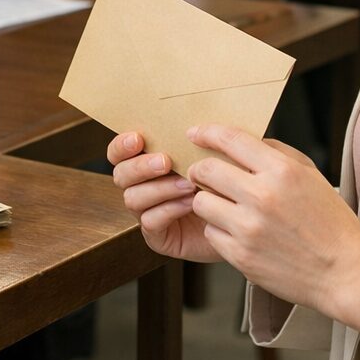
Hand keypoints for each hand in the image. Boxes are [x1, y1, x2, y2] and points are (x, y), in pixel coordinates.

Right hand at [107, 132, 221, 263]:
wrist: (240, 220)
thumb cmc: (224, 183)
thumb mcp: (211, 156)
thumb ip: (195, 141)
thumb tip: (192, 124)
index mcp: (147, 163)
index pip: (118, 153)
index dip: (122, 146)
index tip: (138, 139)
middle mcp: (141, 187)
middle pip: (120, 175)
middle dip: (141, 167)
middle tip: (166, 162)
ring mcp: (146, 212)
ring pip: (133, 198)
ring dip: (160, 188)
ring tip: (187, 185)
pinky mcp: (157, 235)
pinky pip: (150, 221)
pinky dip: (168, 209)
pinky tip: (190, 203)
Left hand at [184, 125, 359, 338]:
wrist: (344, 273)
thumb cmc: (331, 223)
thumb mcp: (312, 176)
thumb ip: (278, 153)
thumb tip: (245, 142)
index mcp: (282, 171)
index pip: (231, 139)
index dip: (207, 132)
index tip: (195, 133)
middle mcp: (262, 196)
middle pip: (206, 170)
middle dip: (199, 169)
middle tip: (201, 174)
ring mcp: (249, 228)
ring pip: (201, 202)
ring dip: (207, 201)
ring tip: (223, 205)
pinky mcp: (241, 256)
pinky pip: (211, 233)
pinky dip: (219, 230)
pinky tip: (236, 231)